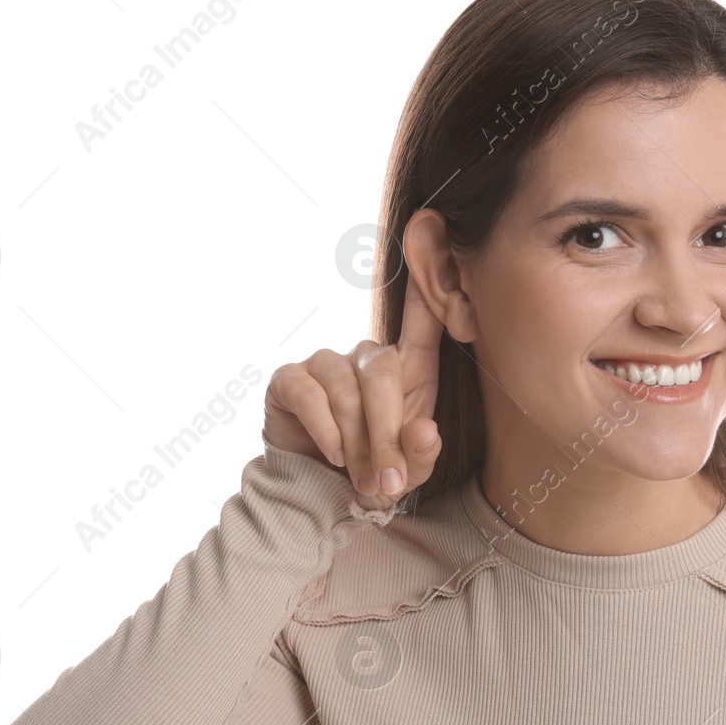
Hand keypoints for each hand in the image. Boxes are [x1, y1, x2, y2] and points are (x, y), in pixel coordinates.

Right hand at [263, 278, 443, 511]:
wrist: (318, 497)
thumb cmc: (374, 476)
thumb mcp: (407, 473)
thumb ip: (422, 455)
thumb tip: (423, 430)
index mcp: (407, 372)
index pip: (422, 322)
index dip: (428, 283)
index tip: (435, 227)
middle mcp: (365, 358)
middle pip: (382, 373)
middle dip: (386, 431)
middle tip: (388, 479)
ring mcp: (325, 364)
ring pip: (346, 390)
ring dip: (356, 440)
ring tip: (361, 477)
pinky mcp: (290, 379)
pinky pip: (311, 395)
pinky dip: (326, 430)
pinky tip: (333, 455)